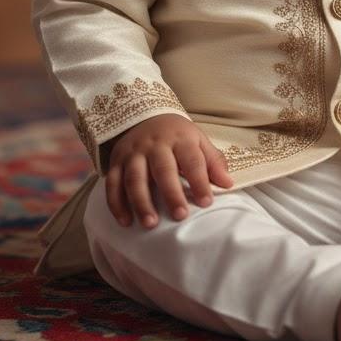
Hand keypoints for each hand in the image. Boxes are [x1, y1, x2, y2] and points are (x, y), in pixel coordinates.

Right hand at [105, 113, 233, 227]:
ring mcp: (133, 153)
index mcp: (180, 138)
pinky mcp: (116, 162)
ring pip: (134, 178)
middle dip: (171, 194)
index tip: (206, 202)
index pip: (192, 160)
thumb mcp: (198, 141)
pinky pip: (112, 183)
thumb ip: (213, 161)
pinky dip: (117, 204)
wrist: (145, 117)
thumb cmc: (177, 136)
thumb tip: (227, 183)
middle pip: (162, 170)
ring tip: (151, 224)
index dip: (199, 181)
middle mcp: (155, 145)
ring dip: (141, 202)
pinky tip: (125, 221)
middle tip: (180, 216)